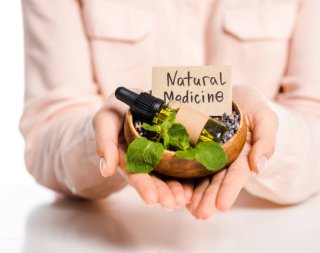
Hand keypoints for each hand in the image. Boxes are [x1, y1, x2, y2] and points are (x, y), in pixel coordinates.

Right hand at [92, 93, 192, 209]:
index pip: (135, 174)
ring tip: (185, 200)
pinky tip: (194, 188)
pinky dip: (188, 177)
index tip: (151, 199)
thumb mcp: (105, 122)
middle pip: (155, 180)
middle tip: (172, 204)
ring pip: (169, 177)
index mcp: (127, 157)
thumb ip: (105, 143)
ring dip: (177, 190)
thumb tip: (106, 170)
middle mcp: (144, 162)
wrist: (132, 105)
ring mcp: (160, 158)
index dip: (143, 186)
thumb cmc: (115, 113)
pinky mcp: (173, 151)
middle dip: (163, 193)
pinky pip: (182, 165)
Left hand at [187, 85, 278, 218]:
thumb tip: (258, 166)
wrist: (230, 93)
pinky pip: (185, 161)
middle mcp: (224, 158)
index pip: (237, 174)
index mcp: (243, 155)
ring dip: (194, 194)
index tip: (222, 206)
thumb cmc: (252, 106)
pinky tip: (175, 189)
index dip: (229, 190)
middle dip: (209, 198)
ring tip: (187, 208)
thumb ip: (265, 140)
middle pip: (216, 180)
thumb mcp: (265, 118)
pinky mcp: (191, 145)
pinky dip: (181, 176)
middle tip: (200, 214)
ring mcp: (206, 153)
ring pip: (200, 176)